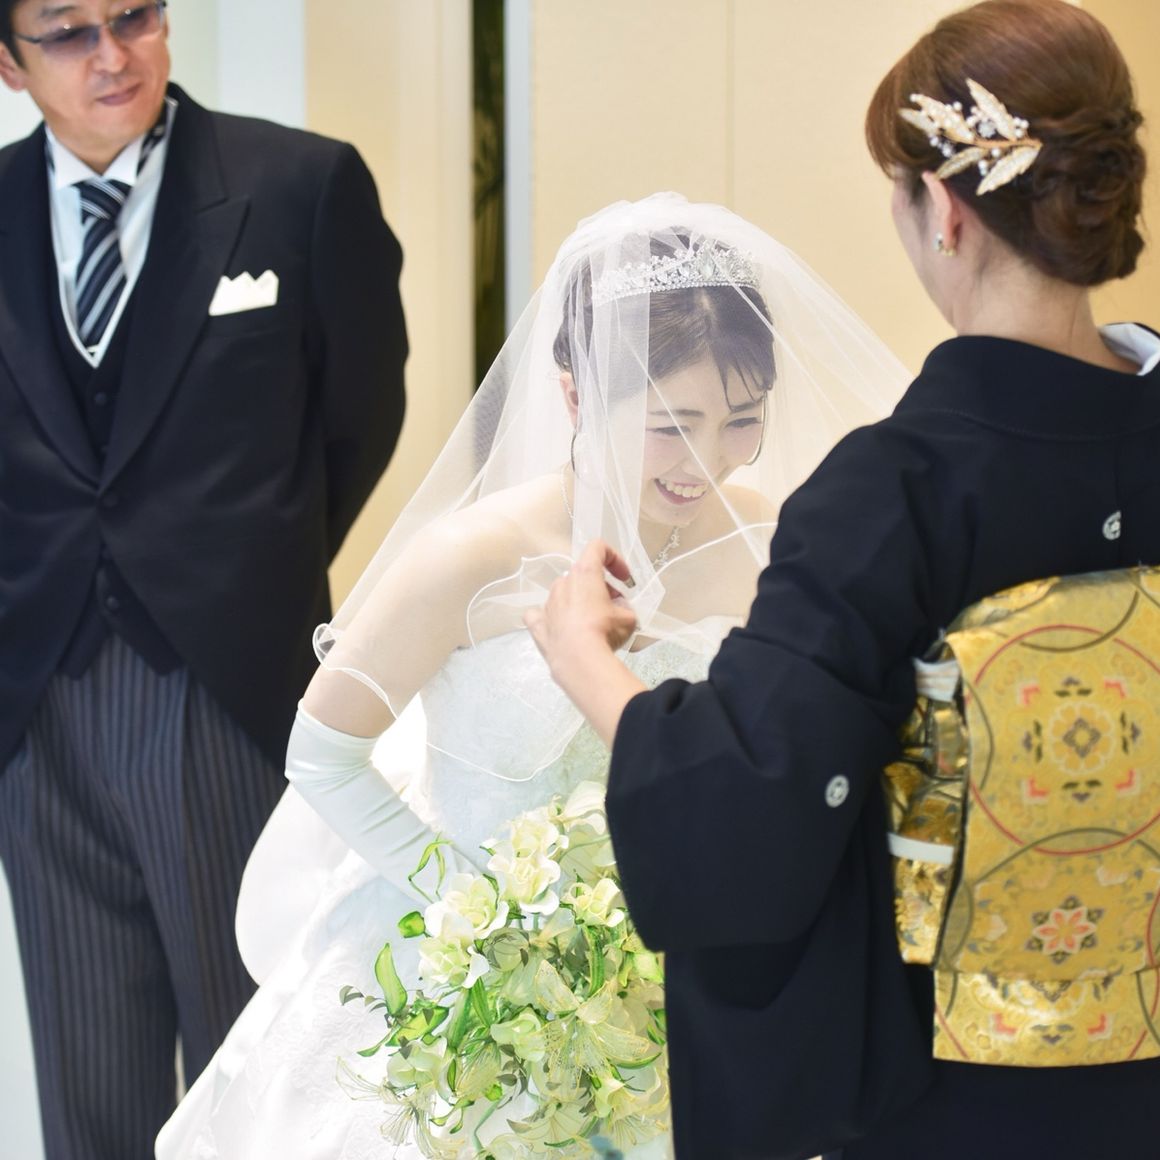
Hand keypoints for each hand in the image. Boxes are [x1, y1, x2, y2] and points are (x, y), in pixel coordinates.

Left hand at [524, 540, 645, 747]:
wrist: (578, 660)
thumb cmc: (605, 631)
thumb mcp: (628, 617)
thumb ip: (623, 606)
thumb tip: (617, 609)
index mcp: (585, 573)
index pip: (597, 548)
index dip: (614, 558)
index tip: (624, 578)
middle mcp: (563, 583)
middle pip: (582, 575)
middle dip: (599, 587)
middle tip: (613, 607)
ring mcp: (547, 603)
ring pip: (564, 593)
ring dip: (578, 602)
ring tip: (591, 623)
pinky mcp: (537, 623)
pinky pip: (540, 613)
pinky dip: (551, 617)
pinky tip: (560, 627)